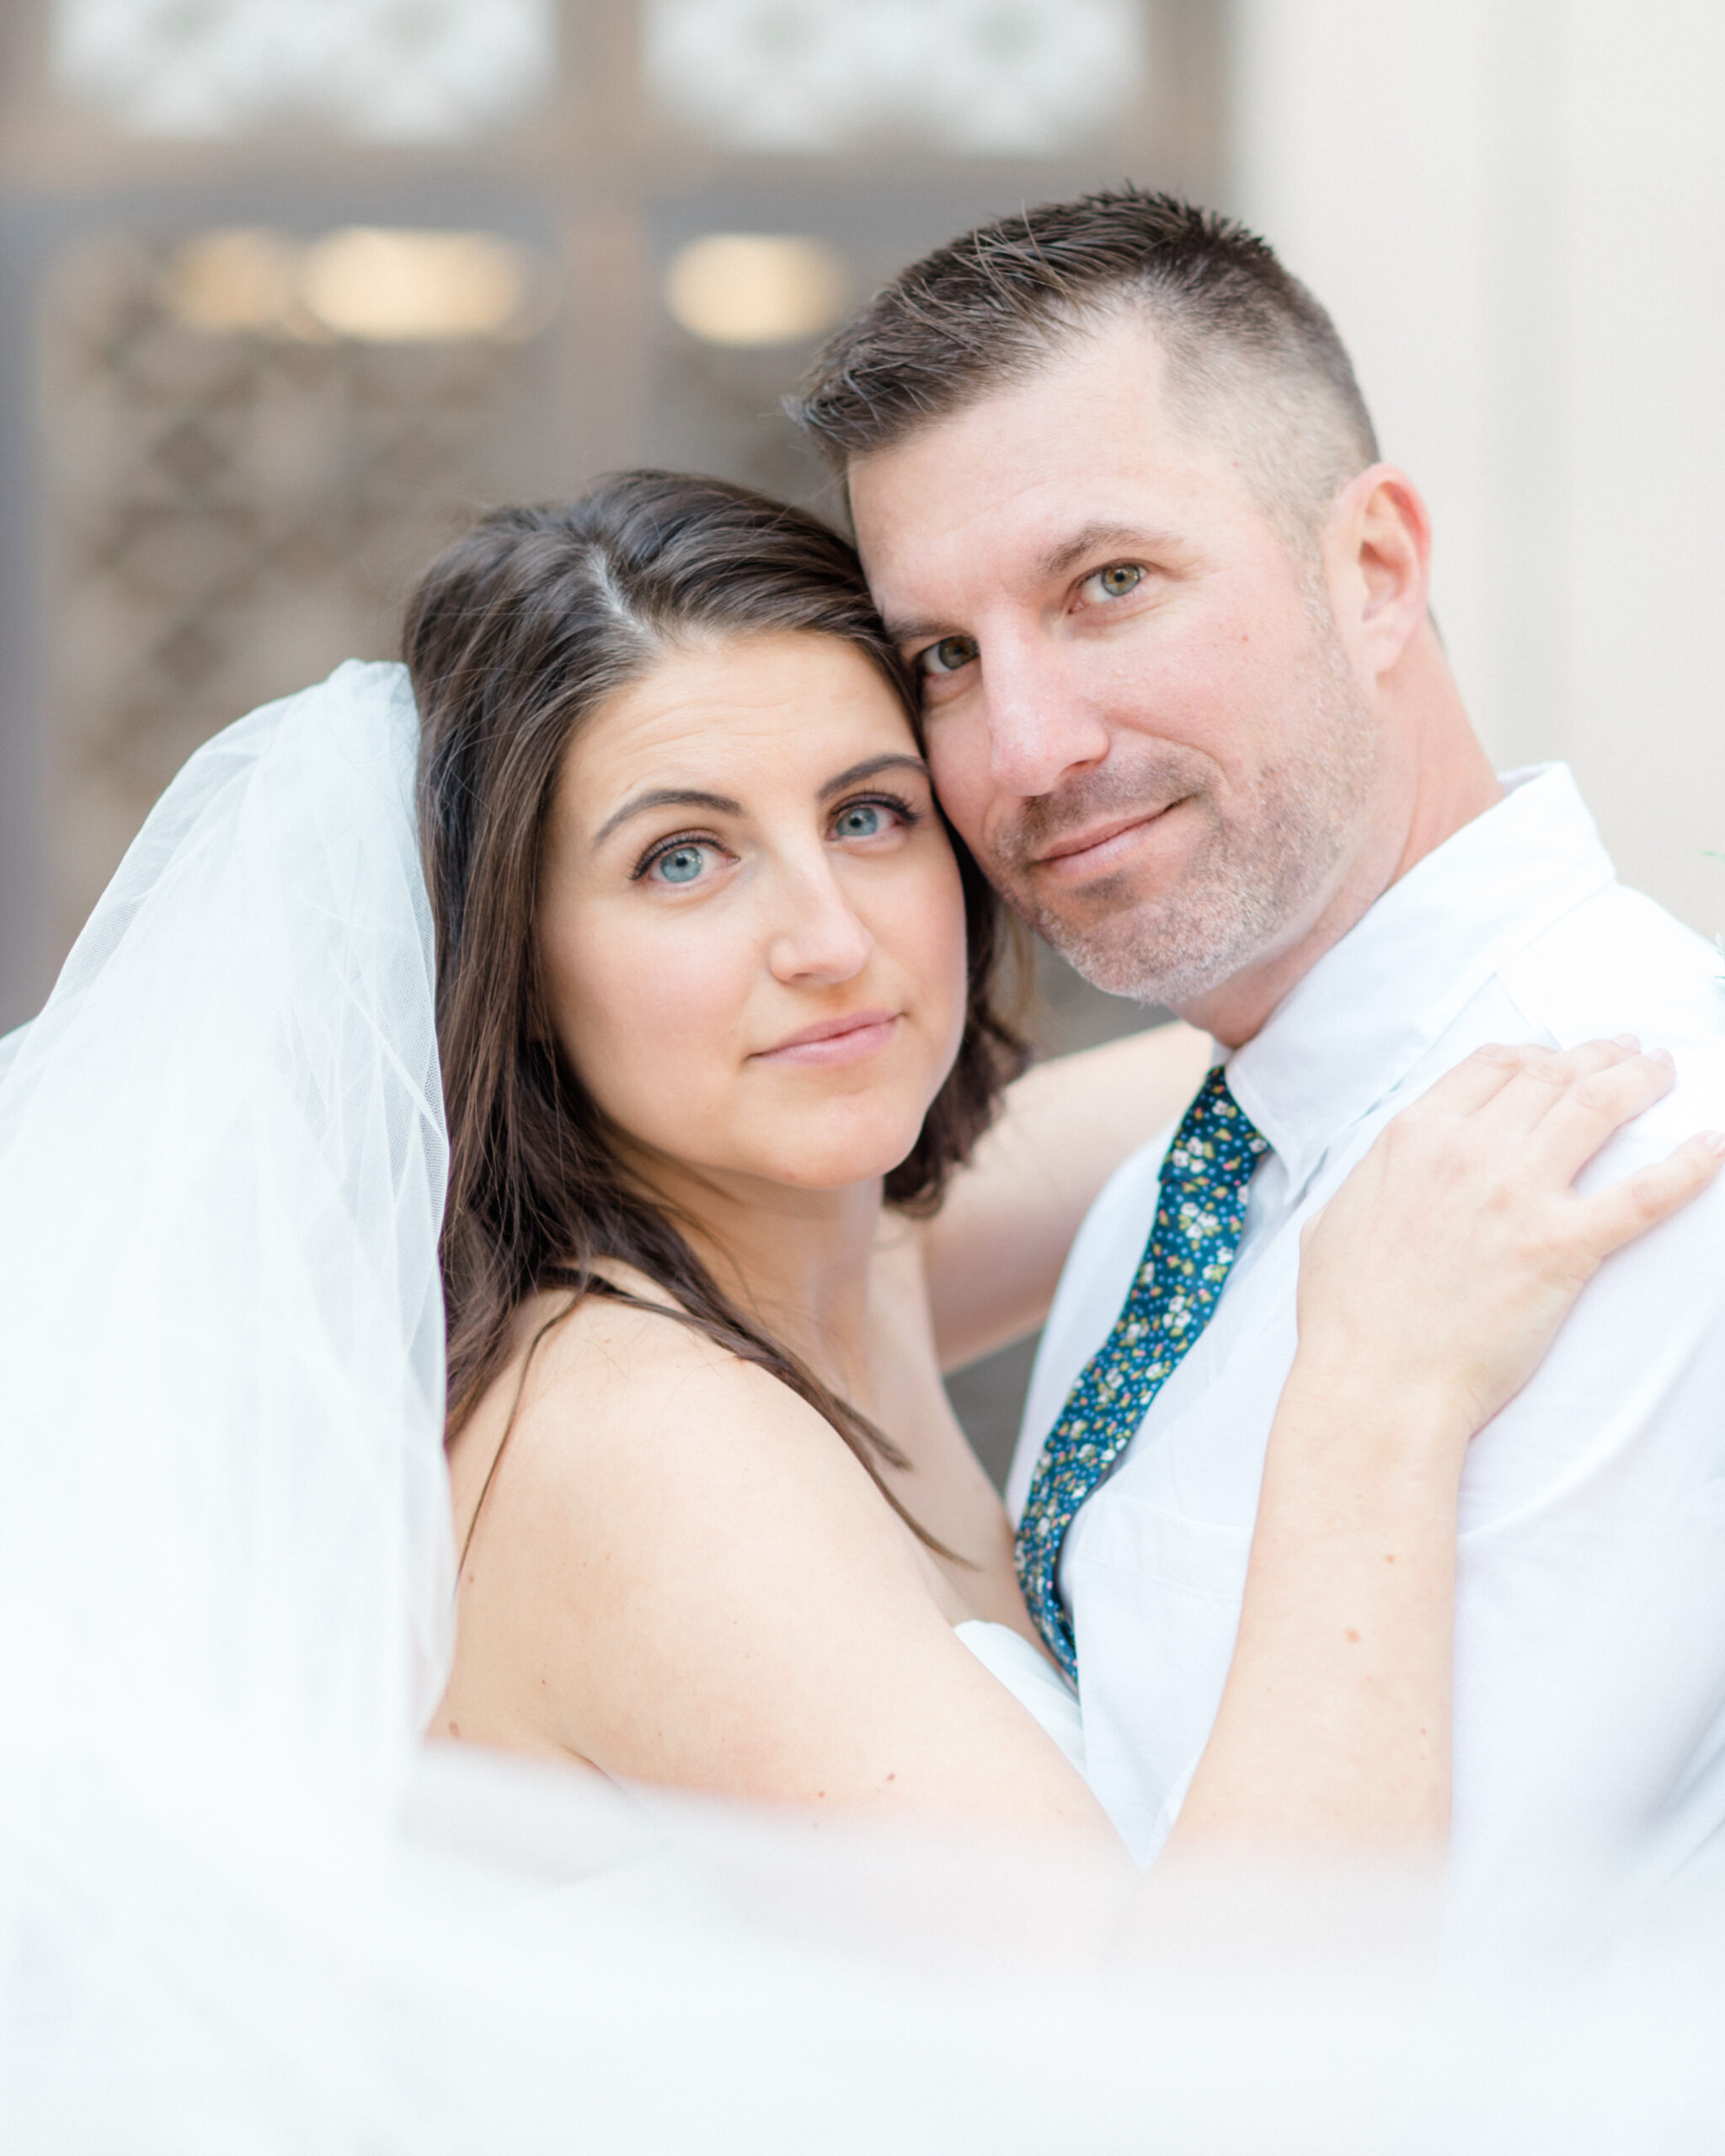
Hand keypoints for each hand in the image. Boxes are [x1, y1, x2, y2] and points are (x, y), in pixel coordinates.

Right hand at [1294, 1039, 1724, 1451]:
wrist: (1375, 1382)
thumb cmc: (1346, 1317)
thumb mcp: (1332, 1220)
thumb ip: (1368, 1179)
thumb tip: (1383, 1170)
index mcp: (1413, 1136)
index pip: (1491, 1065)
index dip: (1534, 1054)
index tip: (1557, 1060)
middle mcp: (1468, 1150)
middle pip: (1551, 1074)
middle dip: (1597, 1056)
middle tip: (1629, 1054)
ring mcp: (1518, 1194)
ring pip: (1598, 1107)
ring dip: (1640, 1080)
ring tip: (1664, 1073)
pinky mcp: (1563, 1247)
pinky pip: (1644, 1194)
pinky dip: (1687, 1165)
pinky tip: (1711, 1146)